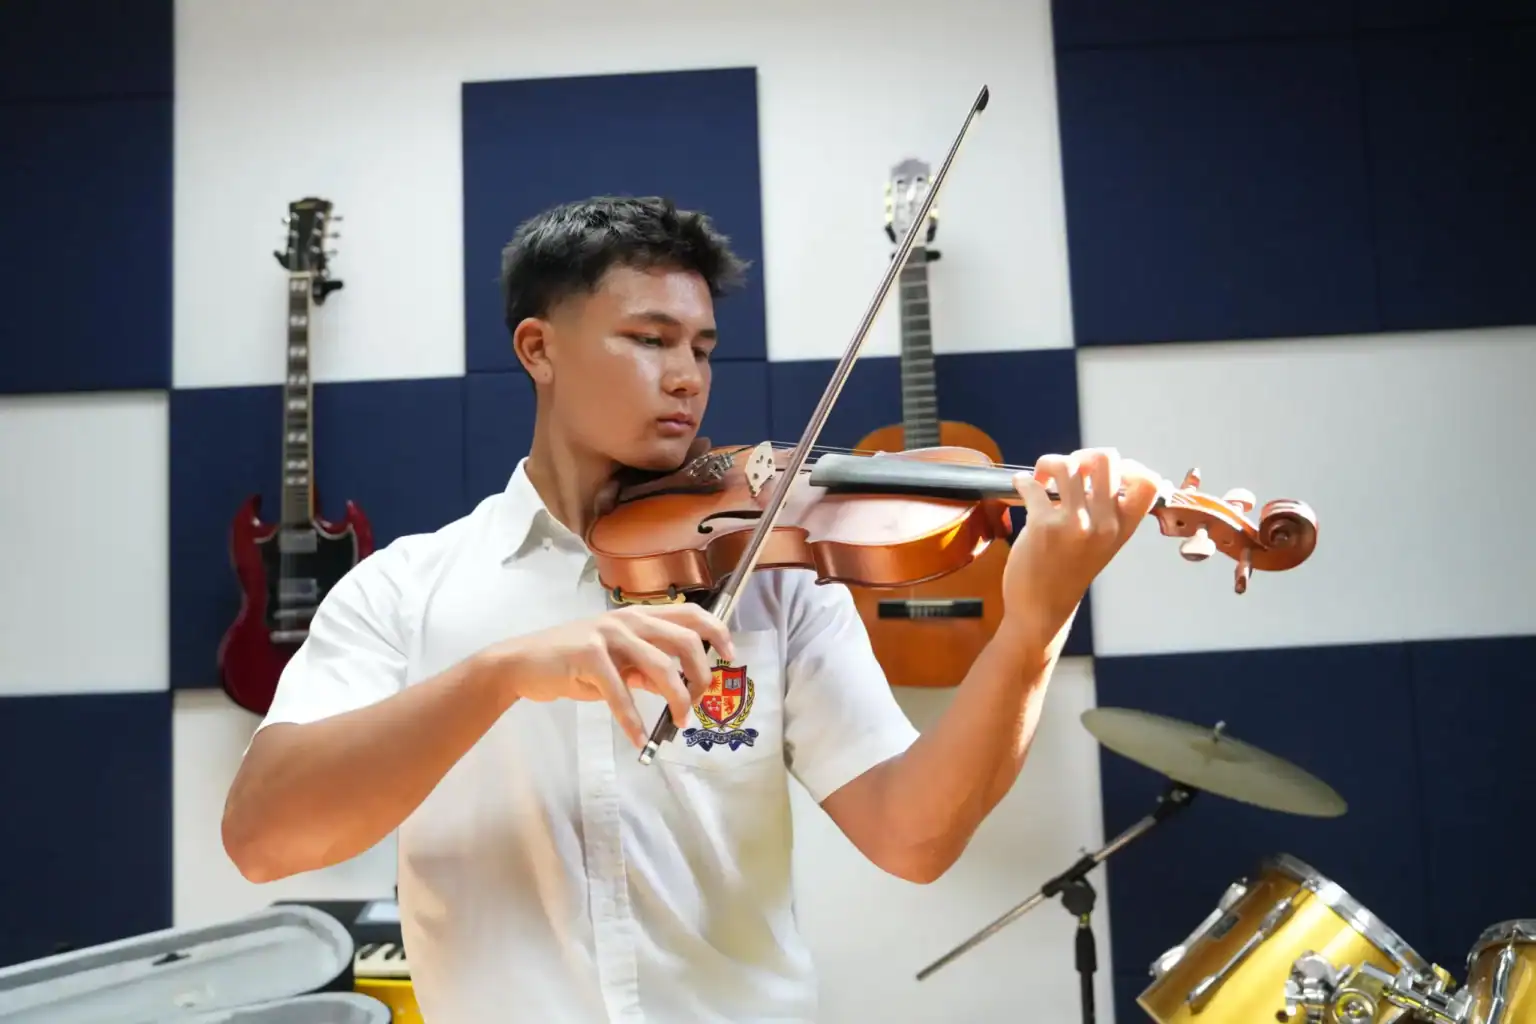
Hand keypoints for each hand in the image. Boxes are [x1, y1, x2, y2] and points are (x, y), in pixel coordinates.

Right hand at [490, 603, 735, 748]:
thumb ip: (646, 668)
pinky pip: (621, 694)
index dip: (717, 632)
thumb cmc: (572, 661)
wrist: (523, 662)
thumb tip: (677, 684)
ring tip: (678, 723)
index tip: (731, 656)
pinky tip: (639, 739)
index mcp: (638, 615)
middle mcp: (628, 619)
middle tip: (700, 702)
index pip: (690, 613)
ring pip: (661, 668)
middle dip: (701, 676)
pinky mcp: (589, 657)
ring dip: (676, 700)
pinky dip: (634, 720)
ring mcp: (608, 635)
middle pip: (685, 641)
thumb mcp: (616, 661)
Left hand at [1001, 447, 1162, 646]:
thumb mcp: (1103, 545)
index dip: (1128, 466)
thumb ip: (1108, 512)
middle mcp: (1104, 524)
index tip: (1104, 473)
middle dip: (1082, 455)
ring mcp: (1075, 524)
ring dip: (1048, 464)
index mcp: (1122, 528)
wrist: (1042, 610)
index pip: (1149, 482)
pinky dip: (1023, 481)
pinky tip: (1022, 486)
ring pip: (1066, 464)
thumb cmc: (1068, 574)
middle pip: (1106, 458)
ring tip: (1043, 478)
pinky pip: (1032, 484)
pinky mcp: (1043, 526)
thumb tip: (1097, 469)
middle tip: (1069, 469)